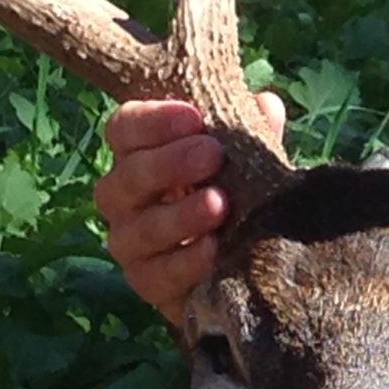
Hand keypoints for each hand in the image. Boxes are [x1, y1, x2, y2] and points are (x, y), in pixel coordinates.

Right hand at [94, 94, 286, 325]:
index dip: (154, 121)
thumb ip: (250, 132)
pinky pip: (155, 276)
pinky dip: (184, 263)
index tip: (195, 118)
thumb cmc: (236, 191)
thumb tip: (265, 104)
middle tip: (212, 154)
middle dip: (168, 165)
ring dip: (178, 215)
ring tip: (219, 203)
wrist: (242, 259)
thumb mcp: (246, 159)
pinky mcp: (147, 284)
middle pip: (125, 178)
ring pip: (137, 229)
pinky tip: (214, 249)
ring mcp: (130, 243)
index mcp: (139, 155)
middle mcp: (123, 198)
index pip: (124, 128)